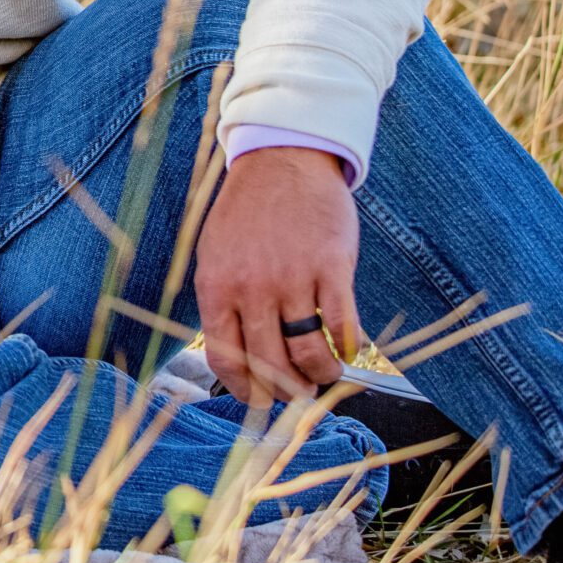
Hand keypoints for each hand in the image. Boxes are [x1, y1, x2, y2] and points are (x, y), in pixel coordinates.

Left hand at [196, 145, 364, 404]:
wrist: (281, 163)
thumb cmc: (247, 215)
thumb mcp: (215, 256)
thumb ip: (223, 303)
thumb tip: (236, 361)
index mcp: (216, 287)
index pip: (225, 359)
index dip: (245, 390)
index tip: (260, 400)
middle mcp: (251, 287)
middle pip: (271, 366)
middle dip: (287, 392)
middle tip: (300, 393)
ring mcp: (292, 278)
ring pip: (309, 355)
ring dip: (321, 375)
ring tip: (325, 372)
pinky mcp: (331, 268)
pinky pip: (342, 328)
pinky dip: (347, 348)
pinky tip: (346, 348)